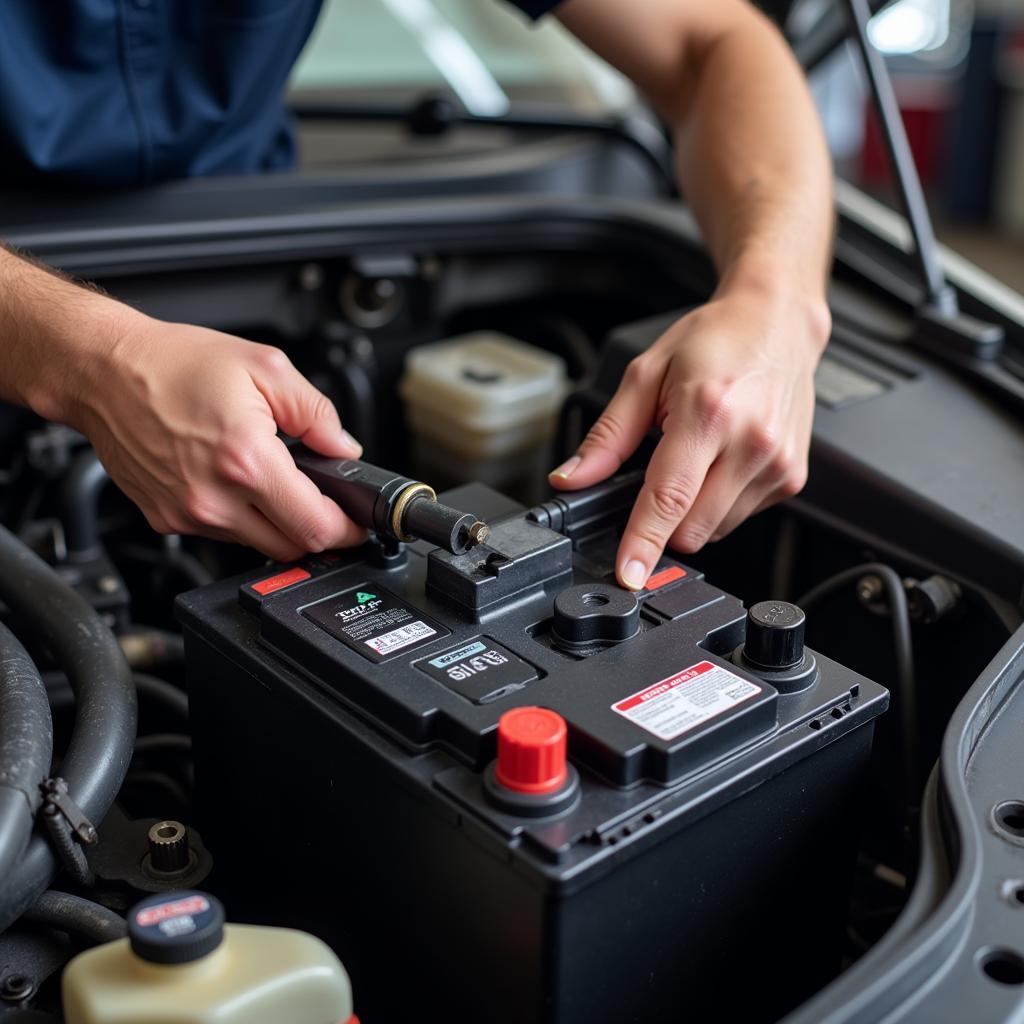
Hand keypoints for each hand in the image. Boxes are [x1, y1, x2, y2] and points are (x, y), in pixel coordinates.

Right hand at [64, 309, 366, 561]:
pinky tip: (236, 483)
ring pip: (257, 544)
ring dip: (277, 523)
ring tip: (272, 480)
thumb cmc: (173, 365)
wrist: (104, 372)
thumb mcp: (266, 368)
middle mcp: (215, 497)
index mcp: (246, 460)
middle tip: (323, 501)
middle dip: (317, 528)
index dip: (347, 529)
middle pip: (291, 546)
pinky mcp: (166, 520)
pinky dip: (241, 518)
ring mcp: (188, 514)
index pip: (315, 526)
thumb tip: (344, 448)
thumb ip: (317, 413)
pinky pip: (222, 534)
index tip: (357, 523)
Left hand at [548, 289, 828, 589]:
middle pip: (690, 527)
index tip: (629, 574)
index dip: (643, 542)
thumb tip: (573, 479)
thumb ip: (607, 436)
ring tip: (697, 457)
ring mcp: (777, 463)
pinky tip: (721, 461)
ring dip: (692, 512)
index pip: (668, 497)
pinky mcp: (793, 477)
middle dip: (661, 520)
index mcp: (708, 412)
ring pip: (714, 529)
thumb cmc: (716, 341)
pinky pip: (739, 517)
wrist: (778, 322)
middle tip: (659, 473)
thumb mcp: (646, 374)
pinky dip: (719, 502)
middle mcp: (749, 442)